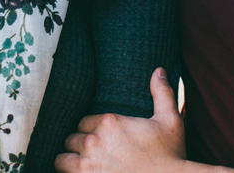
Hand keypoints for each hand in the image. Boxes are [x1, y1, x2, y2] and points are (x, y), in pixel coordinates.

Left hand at [55, 68, 186, 172]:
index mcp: (109, 123)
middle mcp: (94, 141)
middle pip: (71, 140)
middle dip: (79, 146)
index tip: (98, 140)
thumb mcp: (170, 121)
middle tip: (91, 154)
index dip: (89, 131)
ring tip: (80, 166)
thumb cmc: (171, 156)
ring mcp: (87, 165)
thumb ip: (162, 93)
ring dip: (69, 162)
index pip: (82, 123)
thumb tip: (159, 70)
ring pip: (62, 159)